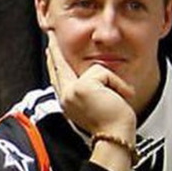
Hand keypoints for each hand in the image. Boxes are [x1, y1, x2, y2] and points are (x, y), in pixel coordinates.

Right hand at [45, 31, 136, 168]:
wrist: (115, 137)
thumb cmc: (111, 125)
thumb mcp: (96, 104)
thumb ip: (88, 89)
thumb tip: (92, 73)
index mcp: (68, 102)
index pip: (58, 77)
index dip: (54, 61)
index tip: (50, 48)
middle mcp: (65, 97)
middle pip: (60, 66)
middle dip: (56, 49)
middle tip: (50, 33)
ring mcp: (71, 92)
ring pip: (95, 70)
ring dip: (113, 83)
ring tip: (119, 98)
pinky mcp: (83, 87)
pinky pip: (104, 73)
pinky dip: (118, 84)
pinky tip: (121, 97)